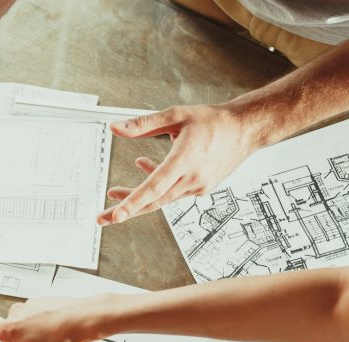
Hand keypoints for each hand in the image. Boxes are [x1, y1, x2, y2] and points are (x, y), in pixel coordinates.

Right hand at [0, 296, 103, 341]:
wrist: (88, 317)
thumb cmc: (64, 338)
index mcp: (11, 329)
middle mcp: (16, 314)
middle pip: (6, 339)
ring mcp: (28, 306)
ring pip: (20, 331)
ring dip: (30, 341)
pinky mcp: (40, 303)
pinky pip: (32, 322)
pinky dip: (40, 330)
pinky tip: (55, 333)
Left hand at [97, 104, 259, 224]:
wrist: (245, 130)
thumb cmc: (213, 121)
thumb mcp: (175, 115)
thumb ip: (143, 124)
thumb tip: (116, 128)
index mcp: (184, 160)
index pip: (153, 187)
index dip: (133, 202)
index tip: (116, 216)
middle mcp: (192, 179)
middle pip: (153, 201)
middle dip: (126, 210)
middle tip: (103, 218)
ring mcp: (198, 187)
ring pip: (162, 198)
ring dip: (139, 195)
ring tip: (116, 191)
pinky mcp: (202, 189)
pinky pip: (173, 193)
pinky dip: (158, 186)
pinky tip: (146, 168)